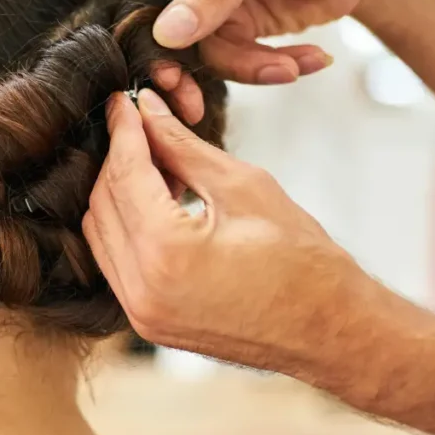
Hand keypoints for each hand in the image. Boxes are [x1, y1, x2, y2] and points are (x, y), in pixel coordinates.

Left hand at [83, 90, 368, 369]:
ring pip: (101, 233)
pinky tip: (156, 203)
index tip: (124, 101)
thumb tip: (147, 110)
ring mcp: (141, 313)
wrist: (333, 333)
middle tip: (142, 126)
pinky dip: (125, 226)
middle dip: (119, 159)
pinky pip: (114, 262)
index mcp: (166, 253)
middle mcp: (142, 290)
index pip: (124, 174)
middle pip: (103, 203)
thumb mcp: (243, 186)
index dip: (124, 131)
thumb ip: (183, 146)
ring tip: (156, 164)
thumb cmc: (304, 261)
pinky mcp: (147, 322)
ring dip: (118, 192)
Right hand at [136, 0, 409, 108]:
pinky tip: (309, 60)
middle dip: (189, 68)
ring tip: (293, 67)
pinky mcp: (232, 28)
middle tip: (194, 103)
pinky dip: (268, 67)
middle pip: (164, 29)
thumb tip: (167, 32)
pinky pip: (234, 61)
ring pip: (202, 53)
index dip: (148, 30)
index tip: (165, 70)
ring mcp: (206, 0)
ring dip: (247, 67)